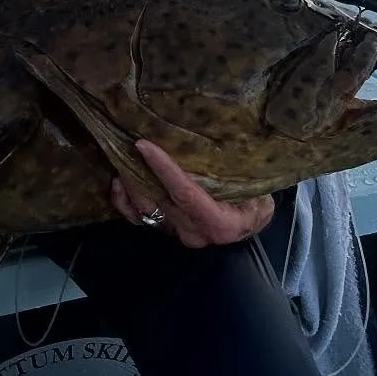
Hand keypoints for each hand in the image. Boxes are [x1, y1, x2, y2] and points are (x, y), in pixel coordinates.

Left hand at [111, 138, 273, 248]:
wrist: (250, 223)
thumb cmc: (256, 202)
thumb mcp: (258, 190)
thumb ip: (239, 176)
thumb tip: (224, 143)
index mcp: (219, 223)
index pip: (184, 193)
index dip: (164, 169)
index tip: (144, 145)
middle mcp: (193, 231)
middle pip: (159, 200)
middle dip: (138, 172)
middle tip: (124, 142)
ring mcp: (177, 232)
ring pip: (145, 209)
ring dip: (130, 183)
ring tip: (122, 155)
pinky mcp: (166, 228)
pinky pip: (138, 218)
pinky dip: (124, 202)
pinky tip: (118, 182)